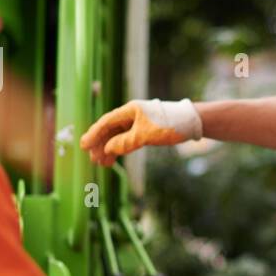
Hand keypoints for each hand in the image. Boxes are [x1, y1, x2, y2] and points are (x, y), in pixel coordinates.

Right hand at [79, 98, 201, 165]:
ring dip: (109, 149)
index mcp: (129, 110)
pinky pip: (127, 139)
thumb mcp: (146, 135)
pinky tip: (115, 159)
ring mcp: (137, 122)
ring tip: (103, 164)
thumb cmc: (170, 125)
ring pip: (117, 136)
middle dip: (100, 144)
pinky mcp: (145, 130)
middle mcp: (131, 115)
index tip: (84, 146)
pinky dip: (120, 149)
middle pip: (110, 129)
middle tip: (93, 160)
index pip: (106, 122)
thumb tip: (109, 149)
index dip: (94, 134)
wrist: (192, 123)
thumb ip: (126, 142)